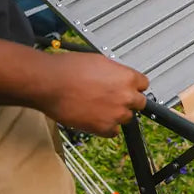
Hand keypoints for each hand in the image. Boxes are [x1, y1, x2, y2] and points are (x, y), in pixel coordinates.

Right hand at [33, 52, 148, 136]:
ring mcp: (116, 113)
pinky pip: (113, 132)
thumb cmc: (67, 69)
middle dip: (126, 101)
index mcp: (126, 77)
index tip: (125, 89)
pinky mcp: (104, 128)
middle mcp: (126, 96)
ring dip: (115, 114)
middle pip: (139, 103)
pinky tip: (94, 118)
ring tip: (97, 108)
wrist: (50, 83)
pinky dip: (105, 128)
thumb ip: (113, 72)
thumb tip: (116, 76)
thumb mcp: (98, 61)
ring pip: (126, 118)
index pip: (143, 84)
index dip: (132, 87)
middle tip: (111, 99)